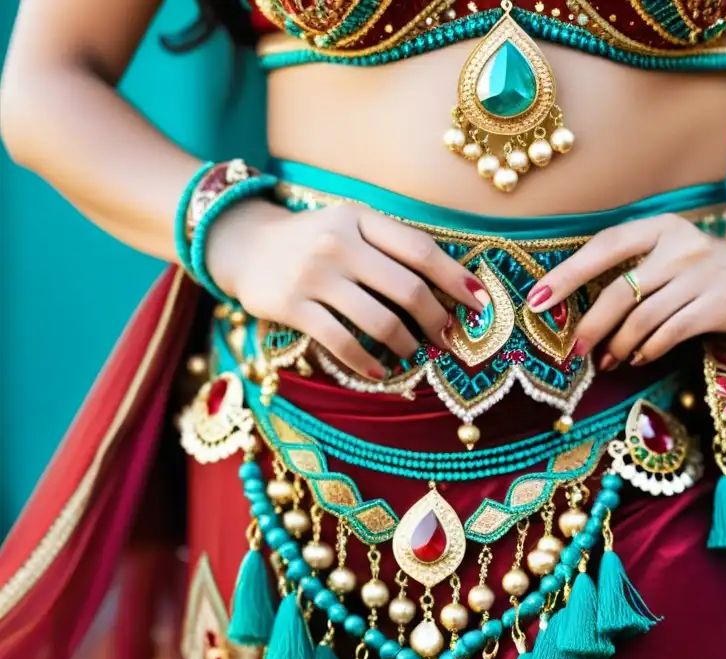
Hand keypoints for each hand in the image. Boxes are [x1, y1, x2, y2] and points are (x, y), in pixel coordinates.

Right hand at [205, 200, 488, 379]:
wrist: (243, 244)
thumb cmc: (314, 239)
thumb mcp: (351, 225)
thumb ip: (392, 246)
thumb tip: (452, 284)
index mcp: (360, 217)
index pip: (420, 250)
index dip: (456, 278)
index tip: (481, 303)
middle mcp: (339, 242)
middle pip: (407, 288)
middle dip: (436, 319)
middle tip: (446, 336)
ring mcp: (314, 275)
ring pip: (379, 320)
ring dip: (406, 344)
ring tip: (412, 352)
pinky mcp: (292, 306)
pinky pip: (342, 341)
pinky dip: (368, 362)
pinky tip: (381, 372)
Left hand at [525, 215, 725, 368]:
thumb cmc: (722, 269)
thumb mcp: (681, 256)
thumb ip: (643, 270)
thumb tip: (590, 310)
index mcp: (662, 227)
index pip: (604, 247)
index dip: (568, 274)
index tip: (537, 300)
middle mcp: (679, 245)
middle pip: (617, 290)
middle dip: (589, 325)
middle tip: (573, 351)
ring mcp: (700, 274)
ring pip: (641, 316)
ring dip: (618, 345)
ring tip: (607, 362)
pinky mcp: (720, 304)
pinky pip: (670, 331)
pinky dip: (648, 349)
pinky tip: (640, 358)